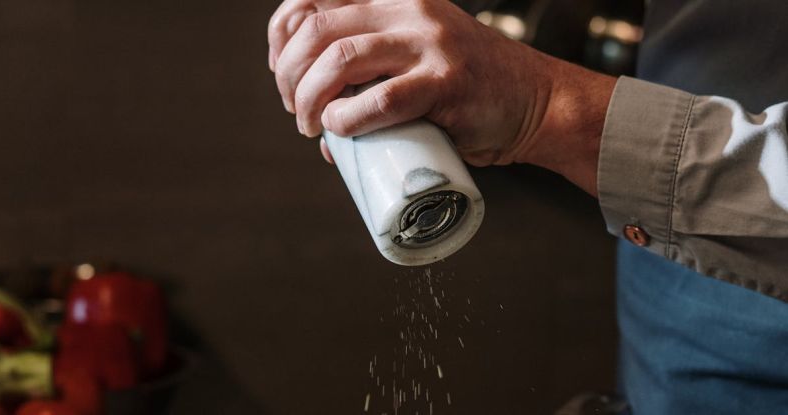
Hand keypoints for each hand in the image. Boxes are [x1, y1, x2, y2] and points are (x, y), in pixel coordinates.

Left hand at [268, 0, 615, 194]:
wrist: (533, 102)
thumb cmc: (468, 90)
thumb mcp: (415, 58)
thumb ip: (372, 76)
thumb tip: (323, 126)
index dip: (282, 31)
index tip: (281, 68)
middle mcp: (409, 9)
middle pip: (318, 28)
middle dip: (289, 74)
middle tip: (295, 110)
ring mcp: (429, 43)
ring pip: (341, 58)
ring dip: (309, 97)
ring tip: (312, 125)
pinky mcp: (446, 82)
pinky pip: (383, 98)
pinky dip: (348, 118)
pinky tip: (340, 130)